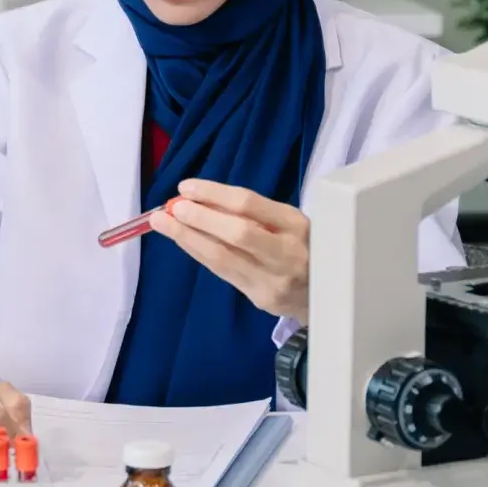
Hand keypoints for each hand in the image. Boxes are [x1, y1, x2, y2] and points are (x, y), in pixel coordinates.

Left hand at [148, 180, 311, 321]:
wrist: (324, 295)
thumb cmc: (302, 247)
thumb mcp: (288, 223)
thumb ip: (254, 213)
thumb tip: (201, 198)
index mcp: (296, 224)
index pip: (250, 204)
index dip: (213, 193)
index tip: (186, 187)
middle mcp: (287, 253)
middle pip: (237, 233)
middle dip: (200, 218)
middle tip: (172, 208)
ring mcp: (274, 280)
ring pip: (223, 258)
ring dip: (188, 238)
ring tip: (163, 223)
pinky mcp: (261, 298)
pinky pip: (223, 272)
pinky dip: (199, 253)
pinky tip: (183, 241)